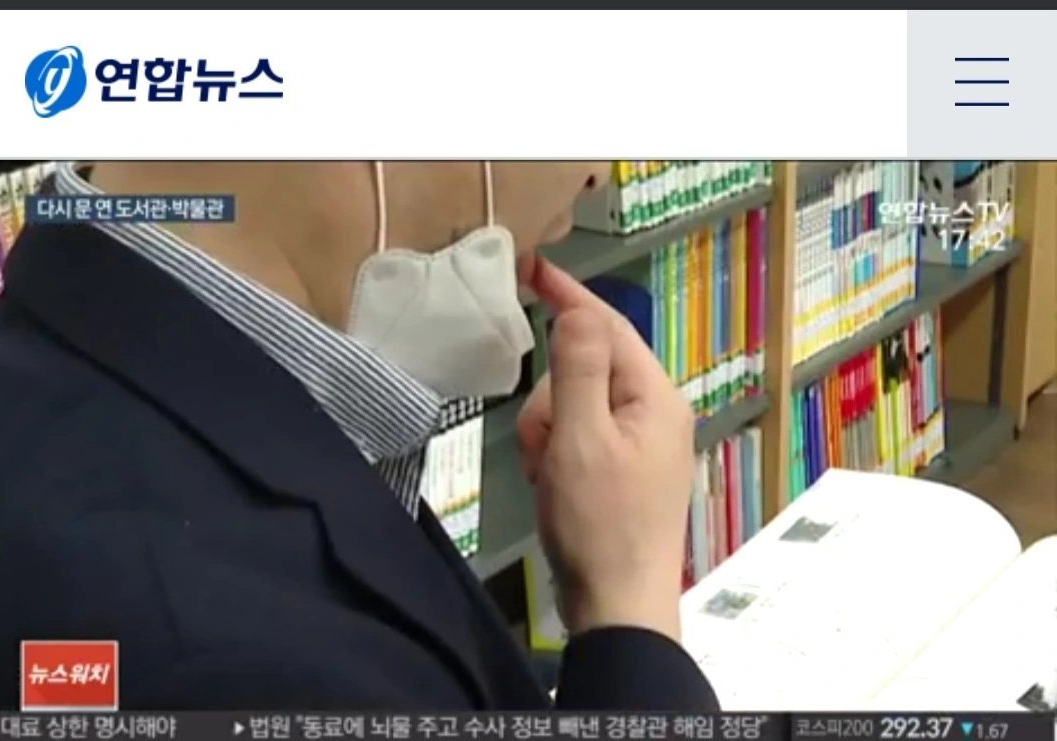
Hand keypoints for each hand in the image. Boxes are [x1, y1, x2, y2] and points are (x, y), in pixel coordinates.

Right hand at [516, 257, 695, 642]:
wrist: (619, 607)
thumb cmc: (599, 524)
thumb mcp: (580, 440)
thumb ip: (578, 370)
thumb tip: (578, 311)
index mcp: (655, 398)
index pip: (608, 327)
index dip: (569, 296)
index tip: (531, 267)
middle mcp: (655, 414)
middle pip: (587, 369)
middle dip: (551, 398)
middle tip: (540, 446)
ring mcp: (641, 445)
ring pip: (576, 405)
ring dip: (549, 432)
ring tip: (545, 474)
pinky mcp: (624, 471)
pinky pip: (580, 438)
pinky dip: (556, 454)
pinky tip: (551, 485)